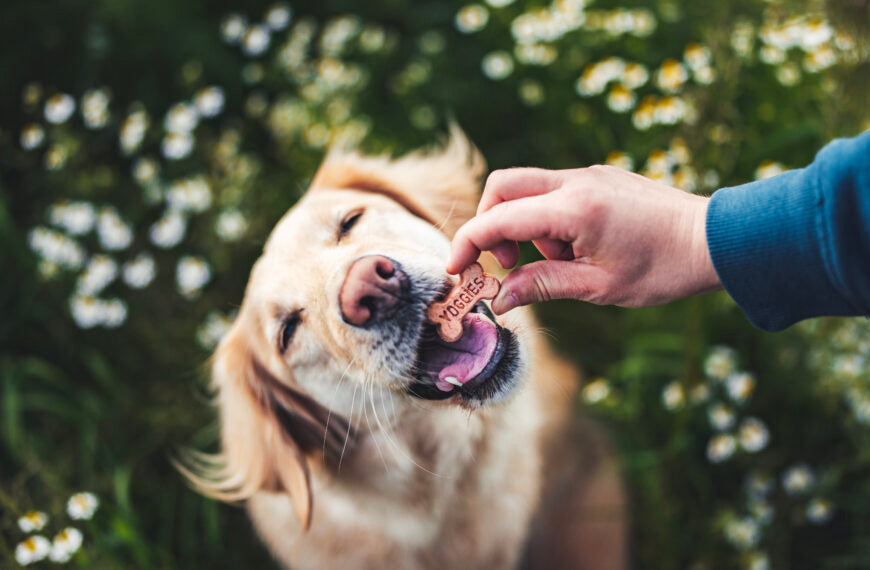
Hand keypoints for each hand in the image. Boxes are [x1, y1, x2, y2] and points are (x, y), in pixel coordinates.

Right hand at [447, 165, 721, 313]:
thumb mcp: (598, 287)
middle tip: (506, 264)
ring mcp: (589, 175)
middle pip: (502, 186)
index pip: (498, 219)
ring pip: (527, 188)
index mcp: (573, 209)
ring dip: (524, 226)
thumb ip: (541, 285)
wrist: (716, 239)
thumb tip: (499, 297)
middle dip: (489, 224)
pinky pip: (554, 192)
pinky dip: (546, 219)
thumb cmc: (663, 268)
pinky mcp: (599, 178)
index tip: (455, 270)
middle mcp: (576, 181)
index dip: (468, 243)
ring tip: (560, 262)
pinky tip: (576, 248)